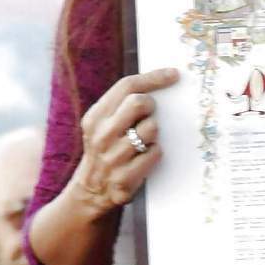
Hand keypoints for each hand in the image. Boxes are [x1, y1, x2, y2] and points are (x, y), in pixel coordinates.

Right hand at [72, 68, 179, 213]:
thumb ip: (122, 106)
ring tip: (143, 142)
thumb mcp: (103, 125)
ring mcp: (112, 157)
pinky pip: (156, 153)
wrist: (91, 190)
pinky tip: (144, 158)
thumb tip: (161, 82)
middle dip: (151, 106)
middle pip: (139, 103)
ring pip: (151, 129)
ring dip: (154, 134)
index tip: (174, 74)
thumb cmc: (106, 149)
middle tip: (149, 115)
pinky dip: (155, 153)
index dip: (153, 77)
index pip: (126, 86)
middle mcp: (101, 135)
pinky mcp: (125, 178)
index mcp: (95, 117)